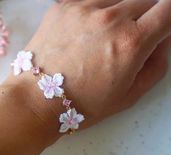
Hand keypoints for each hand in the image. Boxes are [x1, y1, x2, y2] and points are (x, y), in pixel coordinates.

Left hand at [25, 0, 170, 127]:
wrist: (38, 99)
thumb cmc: (83, 103)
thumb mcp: (129, 94)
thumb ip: (155, 64)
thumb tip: (161, 39)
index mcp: (130, 43)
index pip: (167, 10)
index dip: (168, 15)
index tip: (161, 24)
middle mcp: (109, 19)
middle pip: (144, 0)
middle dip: (144, 16)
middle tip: (129, 36)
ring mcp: (83, 9)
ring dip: (118, 13)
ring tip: (104, 36)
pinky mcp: (63, 7)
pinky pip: (91, 0)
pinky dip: (96, 12)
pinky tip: (85, 31)